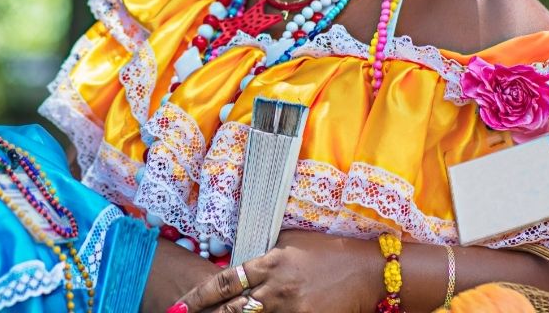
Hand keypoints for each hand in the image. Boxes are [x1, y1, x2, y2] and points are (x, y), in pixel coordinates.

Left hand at [166, 231, 382, 312]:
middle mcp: (276, 288)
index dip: (201, 295)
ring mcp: (292, 309)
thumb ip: (266, 253)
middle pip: (232, 310)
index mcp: (270, 262)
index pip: (226, 280)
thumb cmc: (328, 251)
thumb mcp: (291, 241)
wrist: (366, 271)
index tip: (182, 304)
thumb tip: (242, 258)